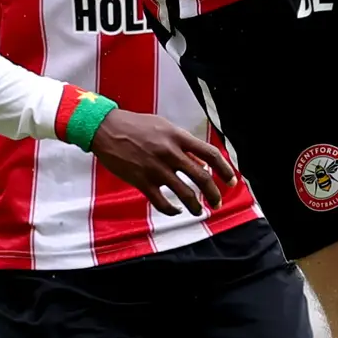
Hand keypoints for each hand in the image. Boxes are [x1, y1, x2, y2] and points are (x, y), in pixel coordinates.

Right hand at [88, 109, 239, 214]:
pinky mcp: (142, 181)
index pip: (210, 154)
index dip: (225, 169)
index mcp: (178, 137)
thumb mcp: (164, 127)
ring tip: (199, 211)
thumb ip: (183, 144)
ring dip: (195, 206)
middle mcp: (170, 153)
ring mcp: (156, 168)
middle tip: (217, 202)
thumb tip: (200, 163)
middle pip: (202, 177)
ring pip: (185, 193)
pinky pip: (162, 202)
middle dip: (214, 194)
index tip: (231, 181)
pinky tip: (175, 210)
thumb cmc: (135, 125)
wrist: (105, 129)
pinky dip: (172, 210)